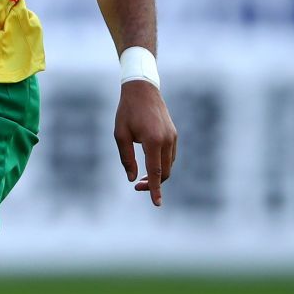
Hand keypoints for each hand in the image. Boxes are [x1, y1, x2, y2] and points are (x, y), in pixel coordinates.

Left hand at [115, 80, 176, 205]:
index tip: (157, 204)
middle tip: (137, 187)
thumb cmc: (127, 111)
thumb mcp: (120, 134)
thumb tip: (132, 178)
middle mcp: (166, 140)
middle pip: (164, 172)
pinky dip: (162, 164)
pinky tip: (151, 165)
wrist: (142, 89)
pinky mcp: (173, 134)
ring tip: (141, 177)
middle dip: (153, 183)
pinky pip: (170, 156)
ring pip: (169, 165)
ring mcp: (172, 137)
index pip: (155, 172)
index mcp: (153, 141)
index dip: (155, 190)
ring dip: (158, 175)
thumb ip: (126, 158)